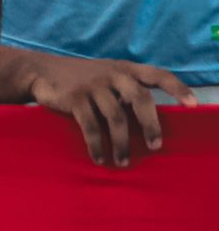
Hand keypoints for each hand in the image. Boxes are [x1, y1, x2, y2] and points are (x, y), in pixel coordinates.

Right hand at [26, 52, 191, 165]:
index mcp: (125, 68)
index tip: (192, 105)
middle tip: (154, 147)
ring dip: (122, 143)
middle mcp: (112, 74)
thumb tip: (150, 123)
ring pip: (117, 117)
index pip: (158, 74)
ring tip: (123, 161)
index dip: (177, 88)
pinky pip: (92, 126)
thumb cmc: (80, 79)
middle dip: (150, 126)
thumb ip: (126, 90)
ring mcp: (92, 85)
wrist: (39, 71)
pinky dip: (98, 145)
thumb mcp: (106, 75)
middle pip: (140, 99)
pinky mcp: (74, 98)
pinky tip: (99, 158)